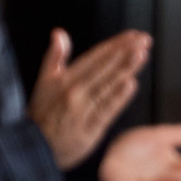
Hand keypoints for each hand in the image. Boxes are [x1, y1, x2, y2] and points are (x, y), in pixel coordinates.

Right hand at [32, 28, 148, 169]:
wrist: (35, 147)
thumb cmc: (42, 114)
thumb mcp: (44, 81)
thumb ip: (54, 57)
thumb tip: (59, 33)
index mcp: (67, 78)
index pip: (96, 56)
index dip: (115, 44)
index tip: (134, 35)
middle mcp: (75, 90)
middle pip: (104, 67)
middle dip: (125, 52)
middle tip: (145, 39)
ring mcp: (83, 109)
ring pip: (107, 86)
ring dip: (125, 69)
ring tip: (141, 54)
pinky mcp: (89, 129)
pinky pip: (105, 110)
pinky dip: (117, 98)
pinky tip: (131, 85)